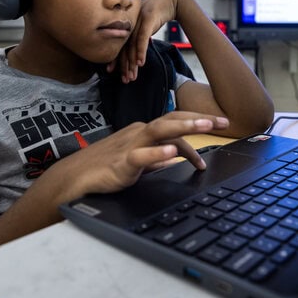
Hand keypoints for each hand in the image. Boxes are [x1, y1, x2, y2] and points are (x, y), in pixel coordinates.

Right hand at [58, 111, 228, 195]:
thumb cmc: (105, 168)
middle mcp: (139, 132)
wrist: (75, 178)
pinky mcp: (121, 162)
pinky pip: (141, 156)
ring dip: (184, 127)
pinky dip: (157, 153)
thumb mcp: (138, 161)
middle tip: (223, 122)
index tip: (221, 126)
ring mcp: (130, 145)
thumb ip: (157, 158)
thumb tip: (176, 158)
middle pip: (172, 119)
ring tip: (204, 127)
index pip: (176, 122)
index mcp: (144, 131)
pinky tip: (172, 154)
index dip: (198, 122)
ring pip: (160, 130)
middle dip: (199, 119)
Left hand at [107, 0, 184, 82]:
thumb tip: (135, 49)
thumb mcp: (145, 26)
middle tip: (124, 80)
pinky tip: (140, 62)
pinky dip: (141, 51)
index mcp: (128, 28)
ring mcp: (137, 24)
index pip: (120, 46)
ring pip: (132, 47)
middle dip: (124, 67)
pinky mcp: (146, 21)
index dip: (115, 60)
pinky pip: (142, 39)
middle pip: (124, 50)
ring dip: (132, 63)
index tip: (111, 71)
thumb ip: (139, 36)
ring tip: (131, 76)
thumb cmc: (157, 13)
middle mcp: (130, 26)